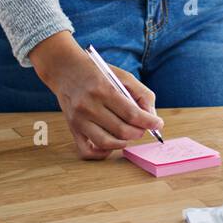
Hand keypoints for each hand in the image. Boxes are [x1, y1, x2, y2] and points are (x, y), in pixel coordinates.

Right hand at [30, 35, 163, 161]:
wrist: (65, 69)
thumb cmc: (96, 71)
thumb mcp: (122, 75)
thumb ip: (141, 94)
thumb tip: (152, 117)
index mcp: (103, 89)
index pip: (132, 114)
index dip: (149, 122)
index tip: (158, 124)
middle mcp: (89, 106)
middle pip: (122, 130)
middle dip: (139, 132)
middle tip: (143, 127)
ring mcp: (78, 120)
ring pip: (107, 143)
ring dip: (124, 143)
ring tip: (130, 134)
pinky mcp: (72, 128)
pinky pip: (87, 151)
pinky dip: (102, 153)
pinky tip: (112, 144)